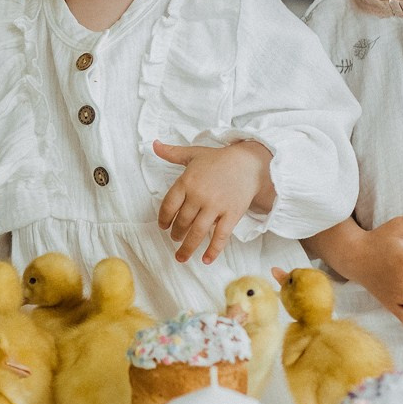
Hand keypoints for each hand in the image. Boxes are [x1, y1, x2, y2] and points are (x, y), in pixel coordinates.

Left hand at [152, 138, 272, 264]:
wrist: (249, 163)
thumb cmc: (219, 159)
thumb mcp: (193, 153)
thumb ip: (172, 153)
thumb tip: (153, 144)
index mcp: (187, 181)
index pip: (168, 206)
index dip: (164, 219)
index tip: (163, 226)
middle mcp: (199, 195)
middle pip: (182, 221)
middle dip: (176, 234)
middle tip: (175, 239)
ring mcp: (216, 206)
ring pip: (197, 232)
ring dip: (187, 247)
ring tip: (181, 256)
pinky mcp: (231, 215)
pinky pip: (220, 236)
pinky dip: (212, 250)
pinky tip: (205, 260)